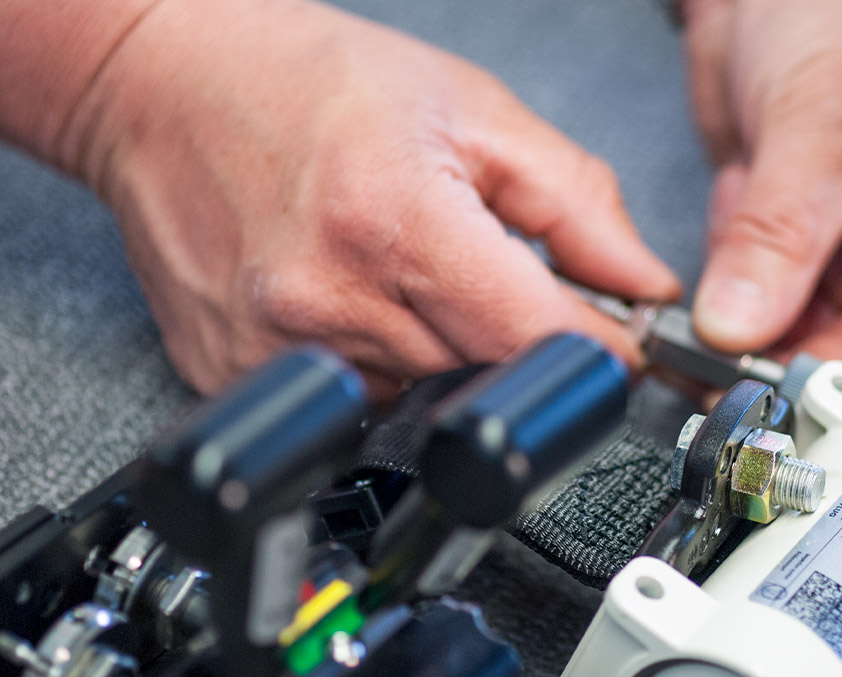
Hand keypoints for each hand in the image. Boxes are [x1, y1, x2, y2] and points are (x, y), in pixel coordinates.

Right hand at [65, 0, 678, 397]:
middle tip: (492, 270)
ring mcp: (276, 349)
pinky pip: (358, 398)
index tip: (626, 351)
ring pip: (423, 393)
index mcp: (397, 222)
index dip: (600, 350)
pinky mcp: (235, 375)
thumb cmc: (311, 83)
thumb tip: (644, 285)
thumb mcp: (473, 112)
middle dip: (516, 335)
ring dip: (444, 345)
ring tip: (407, 266)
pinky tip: (356, 295)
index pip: (537, 335)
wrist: (167, 85)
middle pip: (485, 372)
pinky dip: (382, 359)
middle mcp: (329, 299)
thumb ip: (577, 204)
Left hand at [682, 0, 841, 376]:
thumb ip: (777, 240)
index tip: (760, 396)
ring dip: (740, 311)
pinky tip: (727, 222)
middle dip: (772, 350)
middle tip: (713, 355)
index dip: (827, 383)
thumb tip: (738, 327)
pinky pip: (748, 294)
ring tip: (723, 261)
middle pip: (840, 353)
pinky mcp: (790, 240)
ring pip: (785, 332)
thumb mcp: (816, 133)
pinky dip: (722, 279)